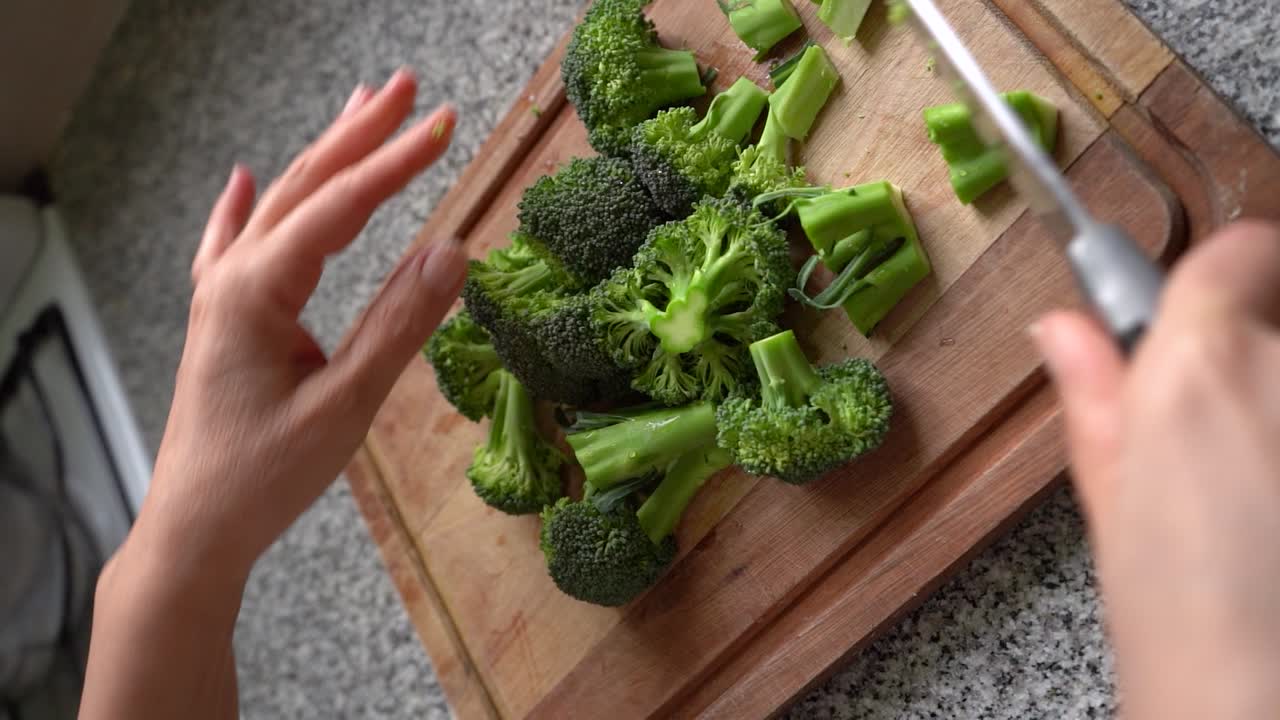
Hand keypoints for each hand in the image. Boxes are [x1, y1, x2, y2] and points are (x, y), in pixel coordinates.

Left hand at [140, 69, 466, 580]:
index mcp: (256, 291)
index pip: (340, 207)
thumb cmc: (265, 476)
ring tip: (361, 109)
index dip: (396, 163)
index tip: (445, 124)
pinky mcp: (222, 323)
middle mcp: (232, 279)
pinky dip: (245, 206)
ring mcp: (221, 298)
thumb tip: (454, 253)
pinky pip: (231, 245)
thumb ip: (398, 324)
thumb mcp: (345, 405)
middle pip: (305, 187)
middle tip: (409, 88)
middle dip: (360, 134)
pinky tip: (244, 178)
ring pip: (278, 208)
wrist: (194, 531)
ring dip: (322, 156)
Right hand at [1033, 220, 1279, 719]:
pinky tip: (1273, 501)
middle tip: (1224, 429)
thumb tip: (1064, 331)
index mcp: (1202, 366)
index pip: (1239, 251)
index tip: (1208, 309)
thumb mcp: (1113, 505)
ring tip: (1259, 481)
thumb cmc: (1186, 626)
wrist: (1261, 701)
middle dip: (1258, 352)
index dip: (1221, 277)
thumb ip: (1097, 398)